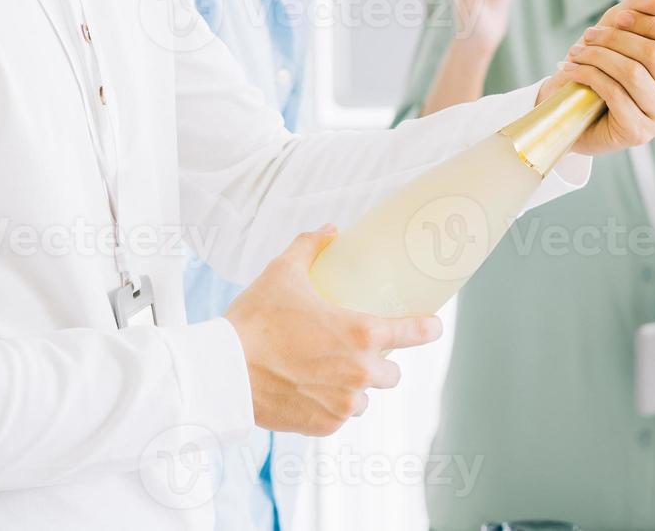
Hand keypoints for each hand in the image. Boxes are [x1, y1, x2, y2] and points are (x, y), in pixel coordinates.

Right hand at [225, 227, 443, 435]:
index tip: (432, 326)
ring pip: (364, 398)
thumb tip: (329, 229)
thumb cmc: (254, 322)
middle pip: (392, 374)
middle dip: (379, 363)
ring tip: (325, 374)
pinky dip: (329, 407)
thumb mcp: (283, 273)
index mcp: (363, 334)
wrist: (222, 371)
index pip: (415, 332)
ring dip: (353, 389)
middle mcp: (361, 372)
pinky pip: (339, 417)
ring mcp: (343, 402)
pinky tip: (308, 392)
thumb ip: (311, 247)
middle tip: (355, 353)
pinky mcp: (324, 425)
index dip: (428, 328)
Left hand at [537, 0, 654, 155]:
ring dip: (598, 56)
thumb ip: (644, 10)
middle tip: (589, 35)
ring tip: (577, 51)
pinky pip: (614, 93)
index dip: (649, 22)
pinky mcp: (639, 133)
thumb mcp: (623, 31)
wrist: (577, 113)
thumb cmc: (607, 68)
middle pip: (654, 54)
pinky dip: (588, 75)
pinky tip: (572, 69)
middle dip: (616, 38)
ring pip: (633, 73)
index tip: (619, 17)